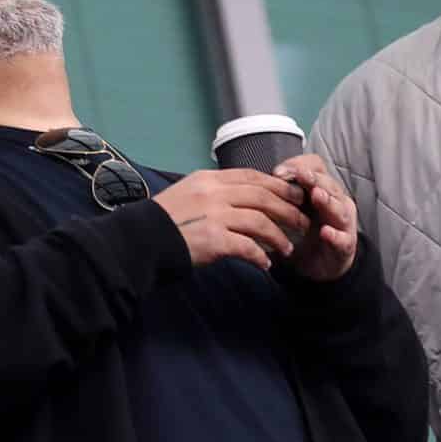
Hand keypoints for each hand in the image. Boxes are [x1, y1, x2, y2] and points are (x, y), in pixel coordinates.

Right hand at [153, 168, 308, 270]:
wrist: (138, 243)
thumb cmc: (162, 222)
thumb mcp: (187, 194)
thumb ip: (213, 193)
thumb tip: (240, 197)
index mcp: (208, 179)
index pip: (252, 176)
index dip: (278, 185)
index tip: (295, 195)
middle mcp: (213, 193)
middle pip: (263, 196)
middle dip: (288, 210)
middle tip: (302, 222)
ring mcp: (214, 215)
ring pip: (261, 222)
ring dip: (279, 237)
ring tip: (287, 249)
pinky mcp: (213, 239)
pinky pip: (247, 247)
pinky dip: (260, 256)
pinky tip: (265, 265)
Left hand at [273, 154, 358, 281]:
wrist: (319, 264)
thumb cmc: (306, 232)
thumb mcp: (291, 209)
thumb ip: (280, 194)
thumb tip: (261, 180)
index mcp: (322, 188)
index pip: (316, 167)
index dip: (299, 166)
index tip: (278, 172)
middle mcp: (336, 201)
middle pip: (328, 184)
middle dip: (313, 178)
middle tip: (300, 175)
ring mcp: (343, 223)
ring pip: (339, 208)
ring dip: (328, 201)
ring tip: (317, 196)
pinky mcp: (345, 246)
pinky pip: (343, 239)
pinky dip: (335, 235)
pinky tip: (326, 232)